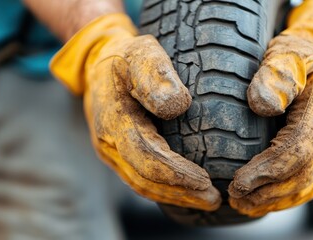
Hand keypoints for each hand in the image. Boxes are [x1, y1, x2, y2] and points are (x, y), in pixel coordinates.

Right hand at [50, 14, 220, 210]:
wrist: (99, 64)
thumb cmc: (126, 58)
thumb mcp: (140, 53)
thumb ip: (154, 74)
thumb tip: (176, 105)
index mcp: (113, 118)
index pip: (145, 154)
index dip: (174, 172)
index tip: (204, 180)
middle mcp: (108, 141)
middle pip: (144, 177)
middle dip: (179, 192)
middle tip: (214, 199)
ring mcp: (111, 150)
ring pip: (141, 184)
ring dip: (174, 196)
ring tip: (205, 201)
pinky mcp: (118, 153)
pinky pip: (139, 177)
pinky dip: (163, 189)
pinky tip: (185, 191)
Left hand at [228, 0, 312, 216]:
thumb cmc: (301, 55)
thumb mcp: (288, 53)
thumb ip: (277, 74)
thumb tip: (262, 105)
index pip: (298, 148)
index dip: (269, 170)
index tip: (239, 182)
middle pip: (302, 174)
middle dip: (267, 191)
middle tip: (233, 198)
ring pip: (306, 185)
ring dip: (273, 200)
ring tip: (241, 205)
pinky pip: (307, 183)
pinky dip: (284, 197)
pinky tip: (260, 202)